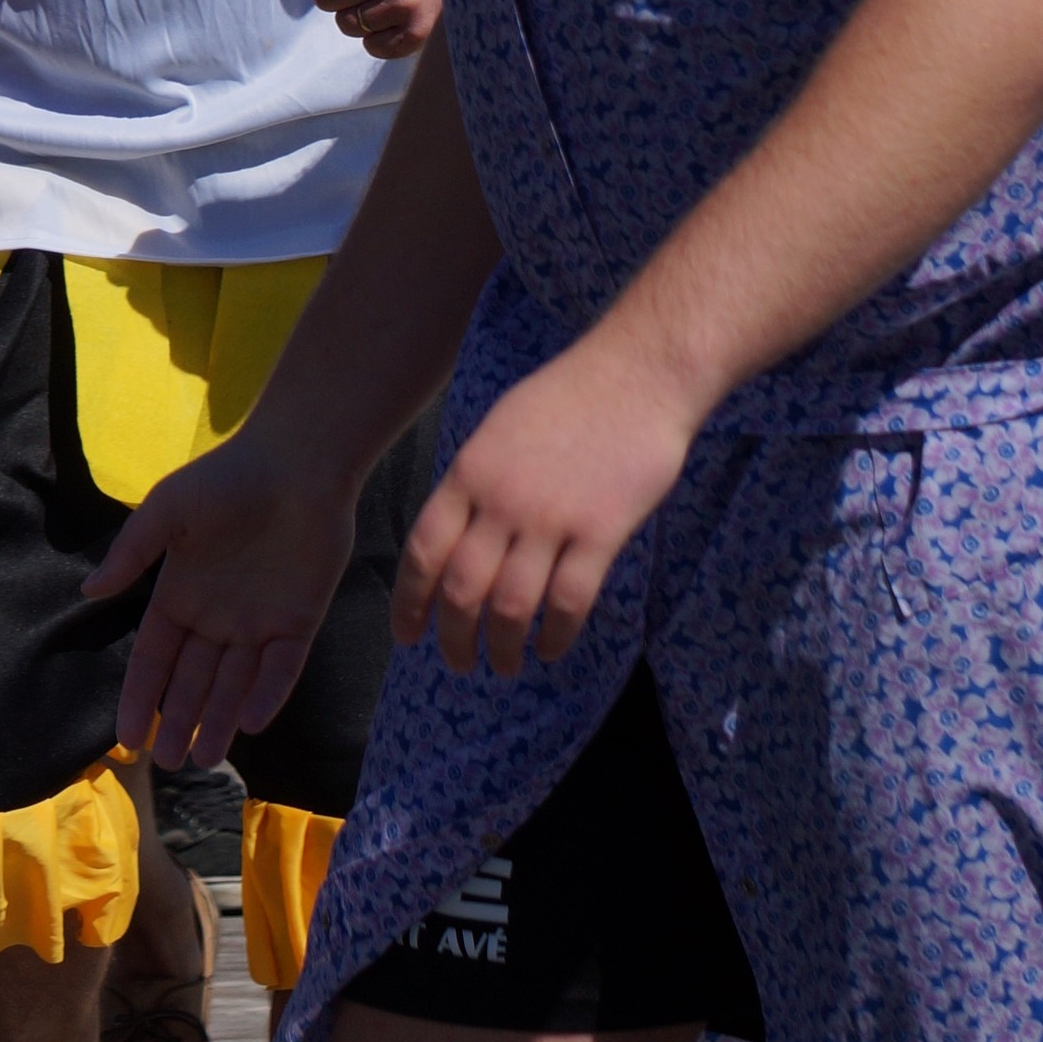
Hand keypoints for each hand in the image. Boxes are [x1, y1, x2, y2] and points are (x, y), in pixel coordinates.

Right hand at [88, 423, 361, 772]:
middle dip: (179, 721)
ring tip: (204, 758)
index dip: (140, 697)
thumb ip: (132, 553)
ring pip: (235, 684)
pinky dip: (268, 695)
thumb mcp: (167, 510)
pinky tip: (250, 723)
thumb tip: (89, 592)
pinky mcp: (299, 621)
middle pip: (193, 681)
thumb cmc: (227, 479)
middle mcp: (217, 617)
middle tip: (170, 763)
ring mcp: (259, 622)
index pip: (155, 658)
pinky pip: (282, 668)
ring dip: (219, 720)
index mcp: (181, 594)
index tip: (127, 738)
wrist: (297, 461)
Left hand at [394, 328, 697, 677]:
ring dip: (502, 647)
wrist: (634, 375)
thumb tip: (457, 534)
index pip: (425, 550)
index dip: (410, 602)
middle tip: (458, 662)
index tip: (408, 635)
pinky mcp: (600, 533)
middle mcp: (501, 501)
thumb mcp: (498, 428)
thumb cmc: (568, 396)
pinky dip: (556, 635)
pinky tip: (552, 648)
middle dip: (454, 637)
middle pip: (461, 589)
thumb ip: (475, 482)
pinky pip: (569, 601)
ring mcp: (550, 518)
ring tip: (504, 665)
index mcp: (469, 472)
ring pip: (511, 605)